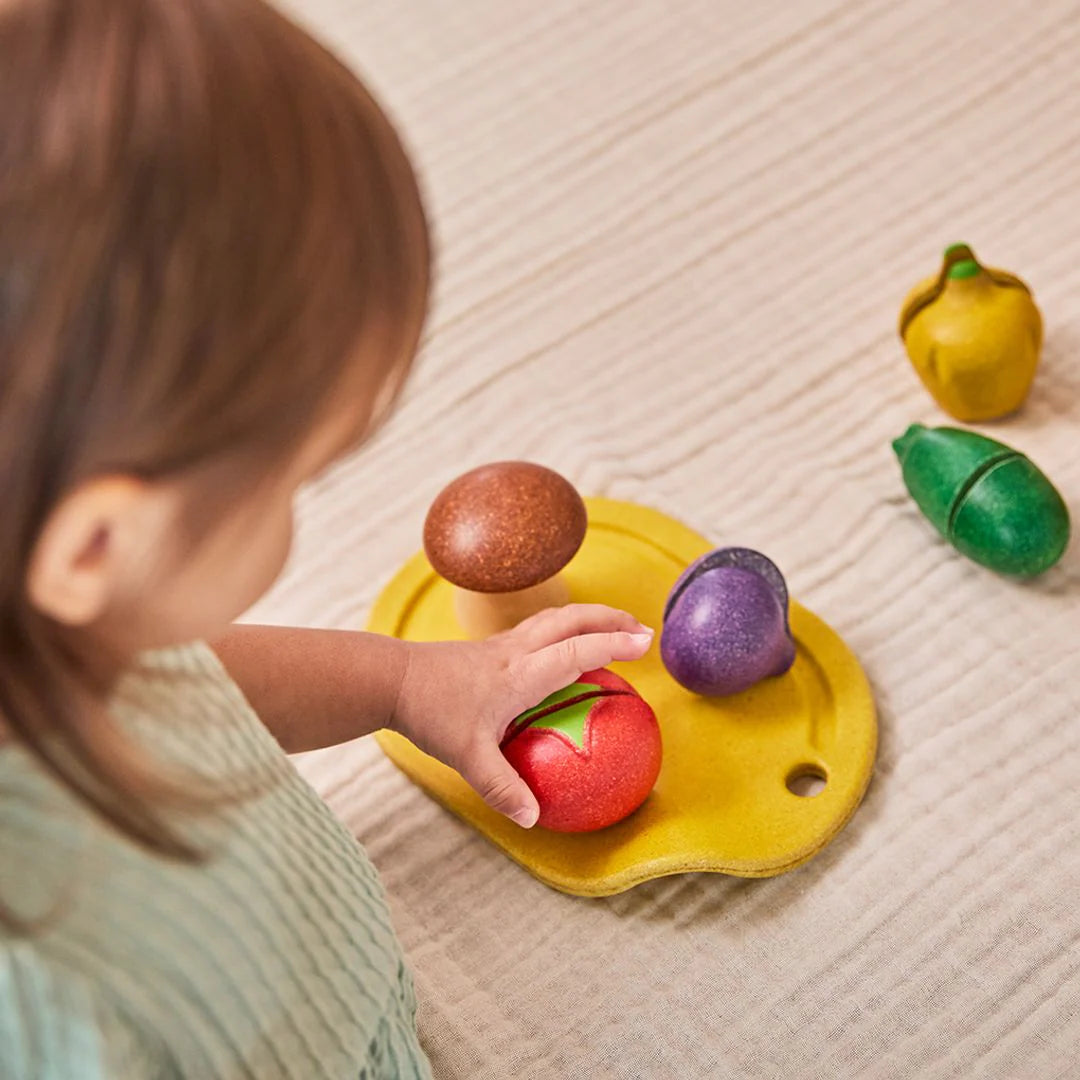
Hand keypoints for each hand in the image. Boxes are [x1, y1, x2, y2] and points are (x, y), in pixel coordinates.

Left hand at [390, 605, 653, 827]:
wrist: (390, 678)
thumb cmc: (431, 713)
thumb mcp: (467, 757)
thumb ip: (502, 788)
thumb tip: (533, 819)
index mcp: (520, 674)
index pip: (577, 651)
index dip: (612, 644)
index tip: (643, 642)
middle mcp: (517, 650)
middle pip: (572, 620)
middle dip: (610, 619)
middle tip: (641, 628)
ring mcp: (503, 644)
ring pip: (555, 617)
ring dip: (589, 616)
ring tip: (613, 624)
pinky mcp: (491, 646)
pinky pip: (539, 627)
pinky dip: (565, 626)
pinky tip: (564, 640)